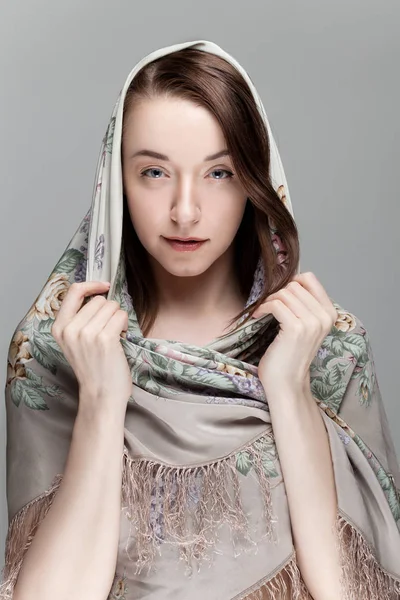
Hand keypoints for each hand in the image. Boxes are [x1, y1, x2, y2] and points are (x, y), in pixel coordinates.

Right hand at [51, 281, 131, 416]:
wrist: (101, 395)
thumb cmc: (93, 368)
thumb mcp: (75, 341)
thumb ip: (80, 319)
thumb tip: (98, 293)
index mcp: (59, 328)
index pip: (74, 291)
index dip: (92, 285)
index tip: (104, 287)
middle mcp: (70, 329)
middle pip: (99, 300)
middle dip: (108, 311)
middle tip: (108, 331)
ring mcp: (87, 334)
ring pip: (112, 306)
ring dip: (117, 318)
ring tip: (112, 338)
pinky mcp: (105, 339)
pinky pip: (121, 316)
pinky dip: (124, 325)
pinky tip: (119, 339)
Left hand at [253, 272, 337, 398]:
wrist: (287, 383)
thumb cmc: (290, 354)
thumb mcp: (304, 325)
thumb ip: (303, 304)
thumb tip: (288, 279)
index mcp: (330, 313)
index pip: (310, 278)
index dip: (290, 282)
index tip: (279, 296)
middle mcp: (325, 316)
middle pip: (294, 284)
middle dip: (276, 293)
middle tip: (267, 307)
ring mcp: (312, 322)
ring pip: (284, 292)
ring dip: (268, 300)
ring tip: (262, 312)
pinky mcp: (296, 328)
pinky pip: (275, 303)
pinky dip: (263, 307)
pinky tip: (258, 316)